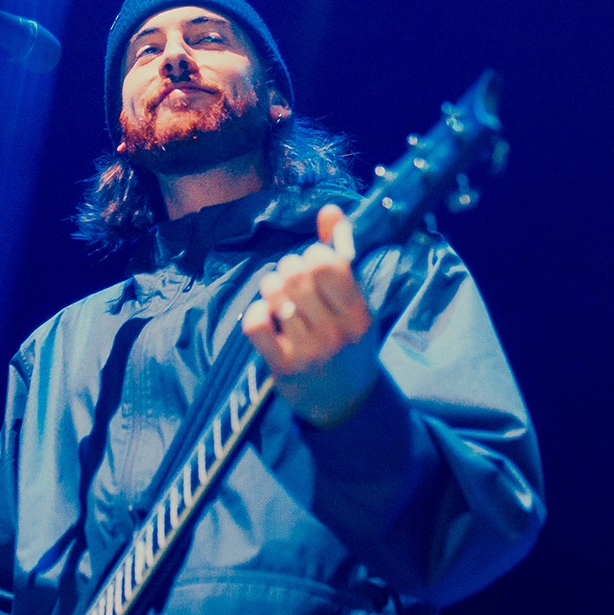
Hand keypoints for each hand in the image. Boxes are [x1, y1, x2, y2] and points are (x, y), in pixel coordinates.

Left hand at [241, 205, 379, 428]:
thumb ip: (342, 254)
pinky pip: (255, 323)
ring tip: (279, 296)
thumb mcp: (355, 303)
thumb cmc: (350, 344)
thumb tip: (330, 210)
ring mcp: (307, 351)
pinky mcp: (281, 367)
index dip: (315, 255)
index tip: (314, 266)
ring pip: (274, 293)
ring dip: (271, 287)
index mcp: (358, 314)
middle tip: (292, 280)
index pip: (329, 264)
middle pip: (298, 274)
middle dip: (289, 267)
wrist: (345, 404)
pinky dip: (256, 313)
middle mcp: (335, 332)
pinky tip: (266, 317)